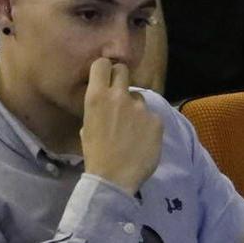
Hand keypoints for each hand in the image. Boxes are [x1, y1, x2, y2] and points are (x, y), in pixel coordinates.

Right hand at [80, 58, 162, 194]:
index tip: (105, 77)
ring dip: (136, 107)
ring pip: (139, 97)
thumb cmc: (95, 154)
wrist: (113, 178)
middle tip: (120, 97)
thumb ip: (98, 109)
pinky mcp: (156, 120)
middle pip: (123, 70)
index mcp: (97, 97)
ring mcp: (140, 107)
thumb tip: (106, 104)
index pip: (102, 64)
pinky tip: (142, 140)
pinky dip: (147, 125)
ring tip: (132, 128)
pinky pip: (151, 116)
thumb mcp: (87, 126)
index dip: (104, 69)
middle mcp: (119, 96)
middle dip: (121, 79)